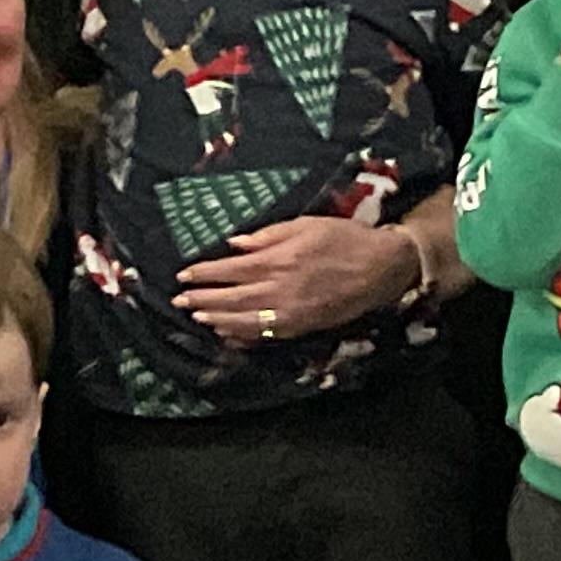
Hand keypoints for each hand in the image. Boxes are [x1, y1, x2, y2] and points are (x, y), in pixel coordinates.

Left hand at [173, 215, 419, 343]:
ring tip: (198, 317)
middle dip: (203, 299)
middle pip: (232, 297)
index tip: (184, 274)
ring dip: (218, 320)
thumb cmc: (344, 239)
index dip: (205, 273)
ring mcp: (291, 312)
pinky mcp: (301, 326)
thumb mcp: (306, 225)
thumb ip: (268, 235)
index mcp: (279, 260)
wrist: (381, 269)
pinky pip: (265, 334)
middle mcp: (281, 289)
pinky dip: (243, 336)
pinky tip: (228, 333)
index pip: (231, 269)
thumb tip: (234, 244)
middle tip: (180, 301)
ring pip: (245, 320)